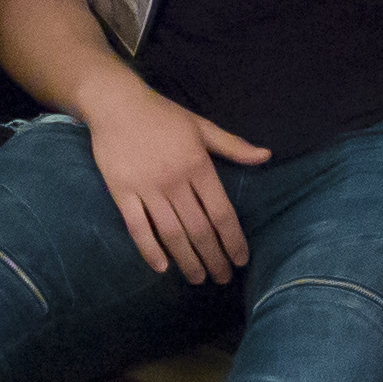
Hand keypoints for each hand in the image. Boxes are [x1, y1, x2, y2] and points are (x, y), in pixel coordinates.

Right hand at [82, 79, 267, 280]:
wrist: (116, 103)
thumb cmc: (162, 115)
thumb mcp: (202, 126)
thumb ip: (233, 146)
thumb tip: (266, 156)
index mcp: (198, 165)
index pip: (221, 212)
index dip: (233, 240)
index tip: (241, 260)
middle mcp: (175, 180)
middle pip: (199, 229)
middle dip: (214, 258)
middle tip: (222, 278)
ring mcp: (147, 188)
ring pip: (172, 234)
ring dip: (187, 260)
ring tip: (198, 278)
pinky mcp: (122, 192)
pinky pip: (137, 227)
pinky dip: (149, 250)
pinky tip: (162, 267)